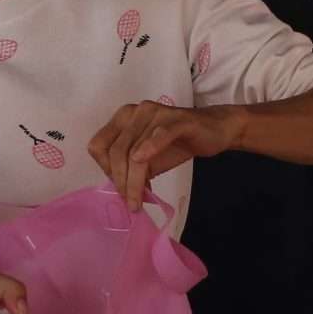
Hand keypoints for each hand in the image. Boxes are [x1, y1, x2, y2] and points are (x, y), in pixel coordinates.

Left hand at [86, 102, 242, 209]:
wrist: (214, 130)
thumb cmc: (177, 143)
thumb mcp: (148, 159)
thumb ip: (131, 170)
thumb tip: (120, 193)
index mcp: (123, 118)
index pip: (99, 145)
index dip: (105, 169)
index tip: (119, 186)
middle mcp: (135, 112)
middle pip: (116, 151)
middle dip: (120, 181)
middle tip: (131, 202)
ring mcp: (156, 113)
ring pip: (134, 151)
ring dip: (135, 181)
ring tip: (139, 201)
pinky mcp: (177, 120)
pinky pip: (159, 136)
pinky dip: (149, 152)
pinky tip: (148, 174)